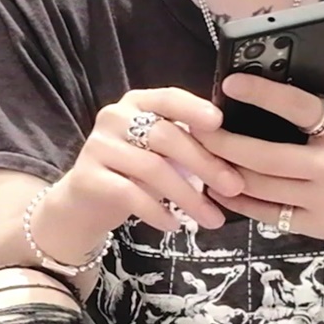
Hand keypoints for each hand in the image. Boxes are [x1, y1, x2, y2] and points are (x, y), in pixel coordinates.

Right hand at [46, 86, 246, 246]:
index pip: (168, 97)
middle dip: (205, 164)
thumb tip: (238, 159)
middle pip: (166, 136)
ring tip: (212, 219)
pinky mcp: (87, 177)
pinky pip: (130, 194)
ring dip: (188, 196)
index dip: (194, 108)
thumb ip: (190, 146)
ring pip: (152, 168)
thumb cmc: (135, 172)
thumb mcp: (163, 153)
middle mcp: (114, 117)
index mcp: (137, 102)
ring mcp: (98, 146)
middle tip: (234, 187)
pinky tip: (175, 225)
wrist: (85, 203)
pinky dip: (157, 211)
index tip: (219, 122)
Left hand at [212, 39, 323, 241]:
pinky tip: (217, 186)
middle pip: (265, 156)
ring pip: (260, 187)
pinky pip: (266, 215)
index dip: (262, 94)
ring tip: (201, 152)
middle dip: (224, 141)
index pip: (300, 108)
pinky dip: (237, 201)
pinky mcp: (314, 225)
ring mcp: (322, 200)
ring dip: (224, 170)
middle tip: (198, 126)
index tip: (230, 84)